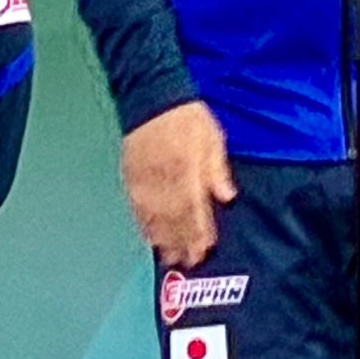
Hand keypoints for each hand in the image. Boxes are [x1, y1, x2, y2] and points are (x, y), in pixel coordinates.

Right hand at [121, 101, 236, 267]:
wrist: (152, 96)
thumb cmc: (188, 117)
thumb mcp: (212, 137)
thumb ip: (217, 169)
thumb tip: (227, 197)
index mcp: (187, 168)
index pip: (194, 208)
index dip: (199, 231)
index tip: (205, 250)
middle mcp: (165, 179)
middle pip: (174, 218)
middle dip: (183, 242)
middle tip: (190, 262)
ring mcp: (145, 180)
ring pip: (154, 217)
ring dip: (163, 239)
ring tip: (172, 257)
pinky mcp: (131, 178)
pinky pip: (138, 208)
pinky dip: (145, 225)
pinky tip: (150, 237)